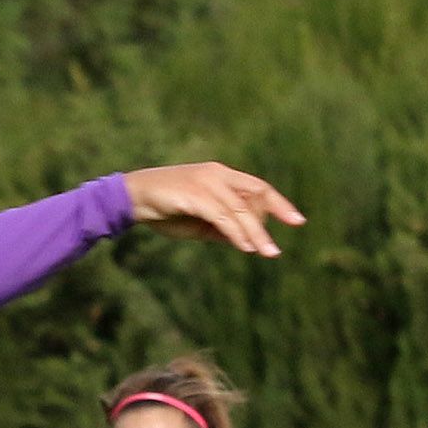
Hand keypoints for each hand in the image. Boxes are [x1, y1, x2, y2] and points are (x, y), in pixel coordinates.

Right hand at [123, 162, 303, 257]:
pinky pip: (223, 216)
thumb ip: (220, 227)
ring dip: (255, 233)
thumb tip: (244, 240)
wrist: (130, 199)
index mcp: (219, 175)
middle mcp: (216, 174)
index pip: (257, 187)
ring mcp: (206, 182)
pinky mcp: (195, 195)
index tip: (296, 220)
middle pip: (254, 196)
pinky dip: (236, 232)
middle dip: (270, 220)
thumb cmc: (162, 209)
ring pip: (240, 209)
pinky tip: (245, 246)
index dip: (279, 204)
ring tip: (267, 252)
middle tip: (276, 249)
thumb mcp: (197, 221)